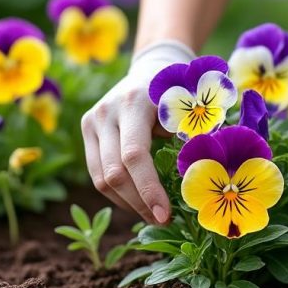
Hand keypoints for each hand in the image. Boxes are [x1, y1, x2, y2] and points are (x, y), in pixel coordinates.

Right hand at [81, 40, 194, 223]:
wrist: (152, 67)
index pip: (134, 156)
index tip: (165, 215)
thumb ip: (194, 138)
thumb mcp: (190, 109)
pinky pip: (98, 172)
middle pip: (114, 172)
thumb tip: (199, 180)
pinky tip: (139, 200)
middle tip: (162, 220)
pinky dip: (118, 192)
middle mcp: (106, 111)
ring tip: (152, 214)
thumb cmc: (180, 92)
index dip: (148, 190)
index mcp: (134, 103)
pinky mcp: (87, 130)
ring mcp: (92, 120)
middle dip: (138, 203)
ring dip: (127, 203)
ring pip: (101, 178)